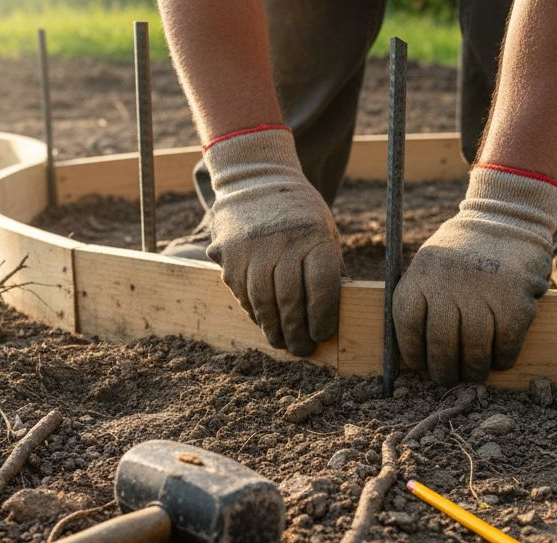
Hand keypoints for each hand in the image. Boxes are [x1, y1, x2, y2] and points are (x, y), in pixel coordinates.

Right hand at [203, 127, 341, 356]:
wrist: (257, 180)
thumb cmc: (301, 215)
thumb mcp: (325, 232)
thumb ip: (327, 269)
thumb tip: (329, 317)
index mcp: (314, 235)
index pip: (320, 287)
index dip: (322, 317)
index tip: (322, 335)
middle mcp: (281, 241)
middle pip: (289, 300)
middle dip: (296, 332)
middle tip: (301, 350)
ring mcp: (251, 247)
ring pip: (261, 301)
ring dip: (272, 328)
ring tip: (281, 342)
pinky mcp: (228, 253)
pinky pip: (241, 292)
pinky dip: (253, 312)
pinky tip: (263, 320)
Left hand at [392, 165, 556, 384]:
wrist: (508, 216)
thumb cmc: (463, 251)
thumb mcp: (430, 263)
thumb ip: (422, 299)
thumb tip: (418, 354)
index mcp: (422, 275)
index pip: (407, 325)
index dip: (413, 353)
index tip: (421, 366)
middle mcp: (449, 284)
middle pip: (441, 344)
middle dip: (444, 371)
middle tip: (449, 379)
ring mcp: (484, 293)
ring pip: (474, 350)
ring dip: (474, 370)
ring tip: (474, 374)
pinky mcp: (516, 301)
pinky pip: (506, 344)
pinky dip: (502, 358)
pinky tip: (499, 359)